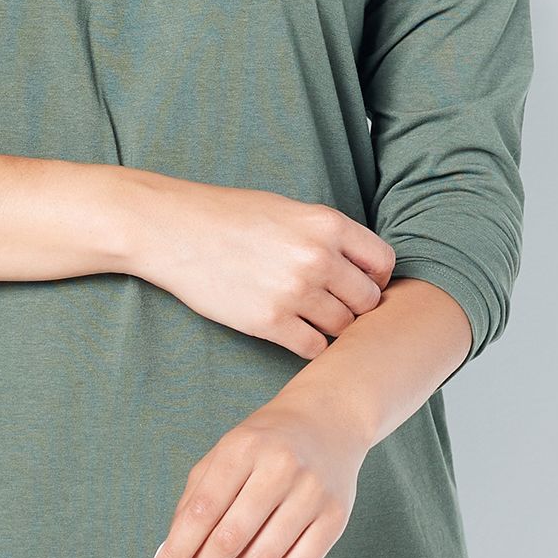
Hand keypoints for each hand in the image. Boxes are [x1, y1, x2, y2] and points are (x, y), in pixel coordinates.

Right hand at [126, 176, 396, 358]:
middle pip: (368, 301)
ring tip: (309, 317)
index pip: (383, 263)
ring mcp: (295, 291)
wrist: (174, 229)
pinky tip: (292, 331)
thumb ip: (327, 236)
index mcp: (327, 224)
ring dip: (332, 328)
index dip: (376, 279)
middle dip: (355, 307)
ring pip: (343, 329)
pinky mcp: (269, 321)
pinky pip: (314, 348)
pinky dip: (309, 345)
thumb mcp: (288, 209)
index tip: (361, 285)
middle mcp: (318, 257)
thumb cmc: (228, 216)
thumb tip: (362, 269)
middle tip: (334, 306)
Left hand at [144, 395, 368, 557]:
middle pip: (229, 539)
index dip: (176, 551)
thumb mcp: (222, 456)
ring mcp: (312, 492)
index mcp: (243, 448)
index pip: (201, 511)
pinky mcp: (337, 516)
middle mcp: (280, 467)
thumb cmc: (263, 446)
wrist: (327, 421)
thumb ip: (193, 504)